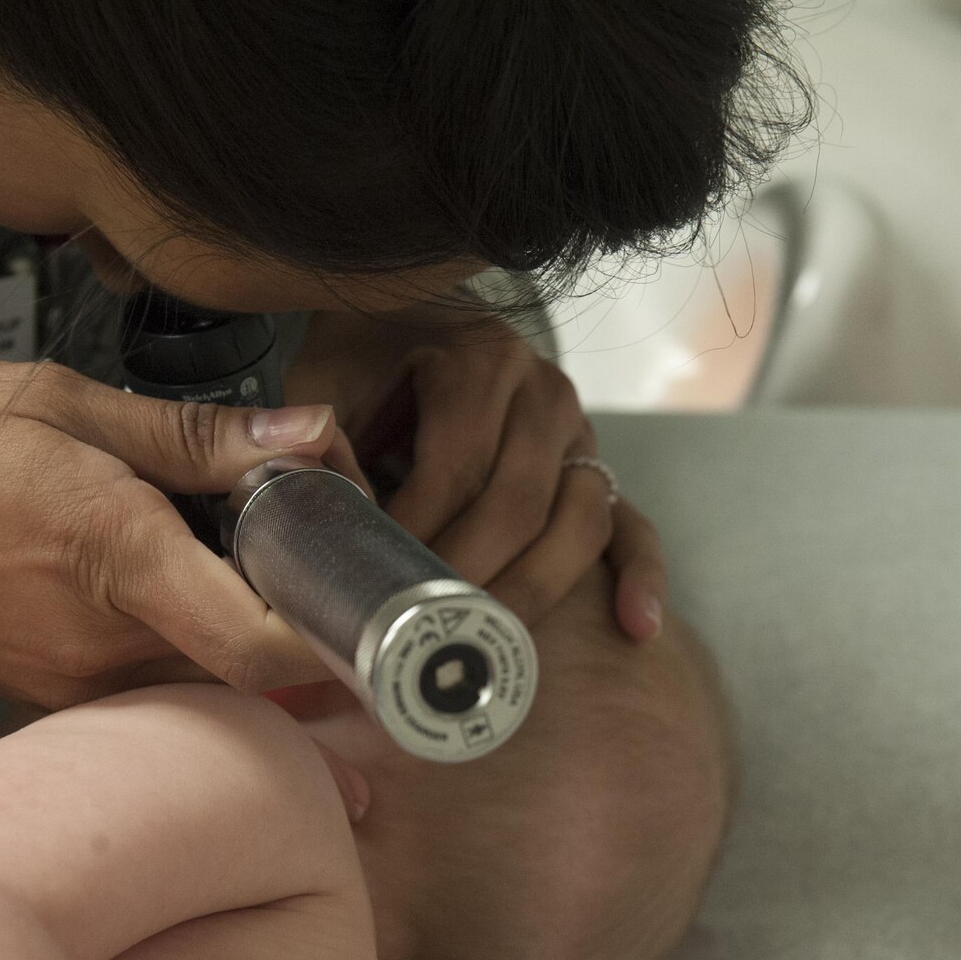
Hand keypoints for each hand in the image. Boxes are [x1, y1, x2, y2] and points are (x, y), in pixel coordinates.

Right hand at [0, 362, 356, 711]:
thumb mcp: (51, 400)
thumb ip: (188, 434)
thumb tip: (305, 438)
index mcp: (113, 555)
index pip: (260, 642)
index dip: (340, 640)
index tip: (382, 606)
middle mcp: (102, 644)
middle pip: (257, 672)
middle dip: (319, 629)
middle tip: (346, 563)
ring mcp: (75, 686)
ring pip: (210, 688)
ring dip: (264, 647)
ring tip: (278, 576)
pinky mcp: (50, 698)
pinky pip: (154, 690)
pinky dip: (200, 659)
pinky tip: (201, 602)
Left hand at [290, 309, 665, 638]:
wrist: (413, 315)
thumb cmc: (363, 357)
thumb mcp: (327, 380)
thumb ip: (321, 442)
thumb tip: (325, 519)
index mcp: (482, 359)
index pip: (456, 466)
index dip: (417, 535)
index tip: (376, 587)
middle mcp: (544, 391)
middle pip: (519, 503)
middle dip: (469, 577)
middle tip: (421, 633)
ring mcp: (580, 432)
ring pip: (578, 521)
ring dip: (535, 590)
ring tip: (491, 643)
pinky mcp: (594, 469)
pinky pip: (632, 522)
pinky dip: (639, 574)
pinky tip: (634, 627)